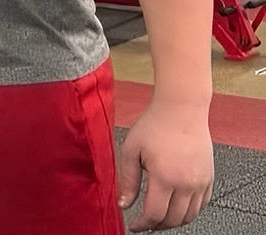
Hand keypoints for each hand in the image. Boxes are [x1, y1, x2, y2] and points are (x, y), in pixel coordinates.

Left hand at [117, 100, 213, 230]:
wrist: (181, 109)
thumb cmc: (155, 124)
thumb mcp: (130, 150)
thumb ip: (127, 180)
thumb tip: (124, 204)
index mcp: (165, 177)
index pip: (155, 214)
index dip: (143, 224)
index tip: (135, 226)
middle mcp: (187, 183)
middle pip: (174, 219)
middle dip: (157, 226)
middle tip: (145, 224)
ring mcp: (201, 181)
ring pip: (190, 215)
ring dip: (174, 221)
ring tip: (159, 218)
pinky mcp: (209, 177)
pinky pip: (202, 204)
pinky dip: (189, 212)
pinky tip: (176, 208)